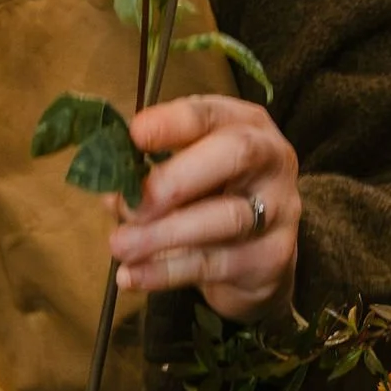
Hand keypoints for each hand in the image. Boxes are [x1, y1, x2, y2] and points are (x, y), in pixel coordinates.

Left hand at [110, 93, 300, 323]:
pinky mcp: (272, 256)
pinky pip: (217, 263)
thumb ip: (150, 174)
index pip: (211, 114)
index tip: (135, 136)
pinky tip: (132, 276)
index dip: (173, 123)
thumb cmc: (212, 197)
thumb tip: (111, 192)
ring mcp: (279, 208)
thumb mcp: (184, 172)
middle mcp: (271, 158)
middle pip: (235, 155)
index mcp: (243, 123)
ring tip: (120, 246)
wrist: (257, 257)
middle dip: (176, 179)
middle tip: (129, 204)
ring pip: (227, 217)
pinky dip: (167, 271)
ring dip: (165, 233)